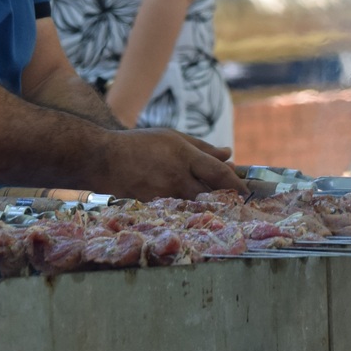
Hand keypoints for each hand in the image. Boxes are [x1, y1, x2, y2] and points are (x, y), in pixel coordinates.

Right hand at [98, 128, 245, 200]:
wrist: (102, 159)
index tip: (247, 191)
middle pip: (212, 195)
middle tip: (237, 205)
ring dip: (209, 209)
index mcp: (184, 155)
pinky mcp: (154, 207)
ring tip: (216, 209)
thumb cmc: (138, 144)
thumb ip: (202, 147)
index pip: (219, 173)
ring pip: (196, 207)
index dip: (237, 184)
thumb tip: (229, 154)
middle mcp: (177, 177)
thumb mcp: (172, 137)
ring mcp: (165, 194)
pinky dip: (188, 213)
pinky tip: (191, 213)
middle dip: (227, 201)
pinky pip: (178, 213)